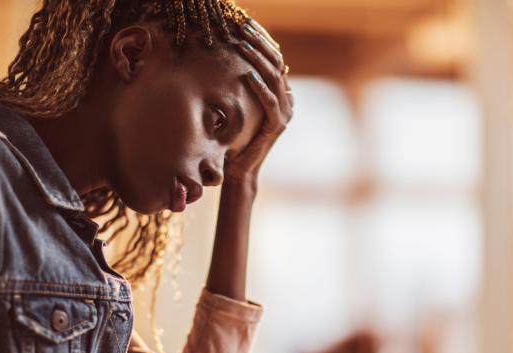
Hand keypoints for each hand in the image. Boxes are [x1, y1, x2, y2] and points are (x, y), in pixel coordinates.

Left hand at [224, 21, 293, 186]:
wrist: (238, 169)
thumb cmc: (233, 138)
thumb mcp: (237, 106)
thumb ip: (241, 86)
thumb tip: (226, 58)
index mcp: (279, 92)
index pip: (274, 57)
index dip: (261, 38)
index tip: (245, 23)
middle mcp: (286, 100)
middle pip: (276, 62)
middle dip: (259, 42)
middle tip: (242, 26)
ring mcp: (284, 114)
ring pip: (274, 78)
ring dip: (257, 59)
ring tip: (242, 44)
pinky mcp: (276, 127)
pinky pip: (270, 102)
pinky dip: (260, 87)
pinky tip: (248, 75)